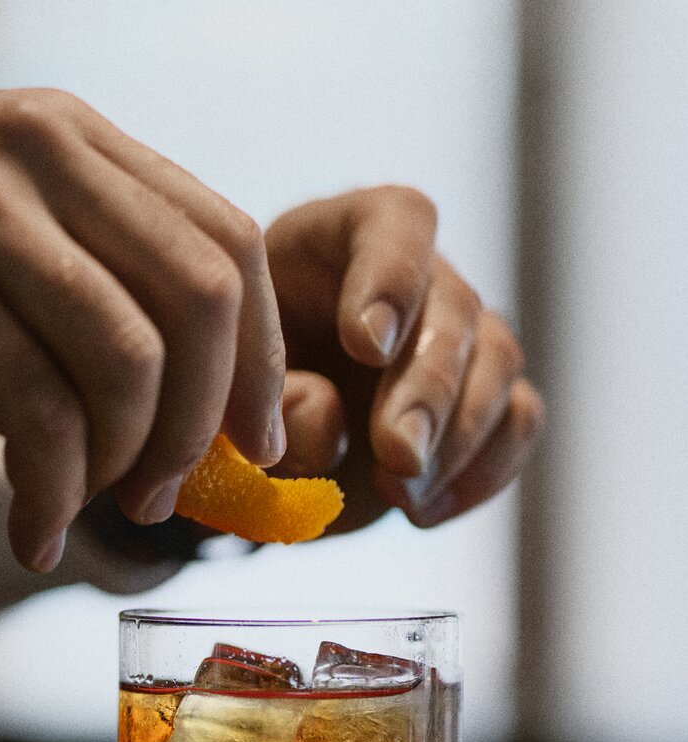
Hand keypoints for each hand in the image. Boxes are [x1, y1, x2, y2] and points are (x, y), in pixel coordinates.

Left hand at [265, 187, 542, 531]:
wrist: (260, 448)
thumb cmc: (237, 397)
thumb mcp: (231, 398)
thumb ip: (268, 403)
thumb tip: (329, 422)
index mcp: (340, 239)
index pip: (396, 222)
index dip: (391, 277)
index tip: (367, 344)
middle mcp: (415, 275)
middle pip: (453, 306)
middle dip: (428, 390)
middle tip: (398, 456)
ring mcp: (460, 335)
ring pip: (499, 360)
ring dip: (459, 438)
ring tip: (399, 495)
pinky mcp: (486, 397)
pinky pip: (518, 421)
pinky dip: (482, 473)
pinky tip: (420, 512)